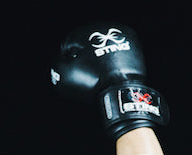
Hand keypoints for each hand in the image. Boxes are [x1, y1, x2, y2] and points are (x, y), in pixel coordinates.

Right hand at [50, 23, 168, 137]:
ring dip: (99, 59)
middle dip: (85, 58)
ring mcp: (121, 35)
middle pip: (88, 44)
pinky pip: (118, 53)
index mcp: (86, 30)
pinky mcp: (134, 45)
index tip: (73, 71)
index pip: (69, 43)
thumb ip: (56, 63)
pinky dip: (113, 61)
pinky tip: (110, 72)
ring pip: (104, 48)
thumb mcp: (63, 74)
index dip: (68, 60)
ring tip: (99, 74)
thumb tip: (61, 60)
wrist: (121, 89)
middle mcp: (105, 27)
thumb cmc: (92, 81)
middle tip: (86, 73)